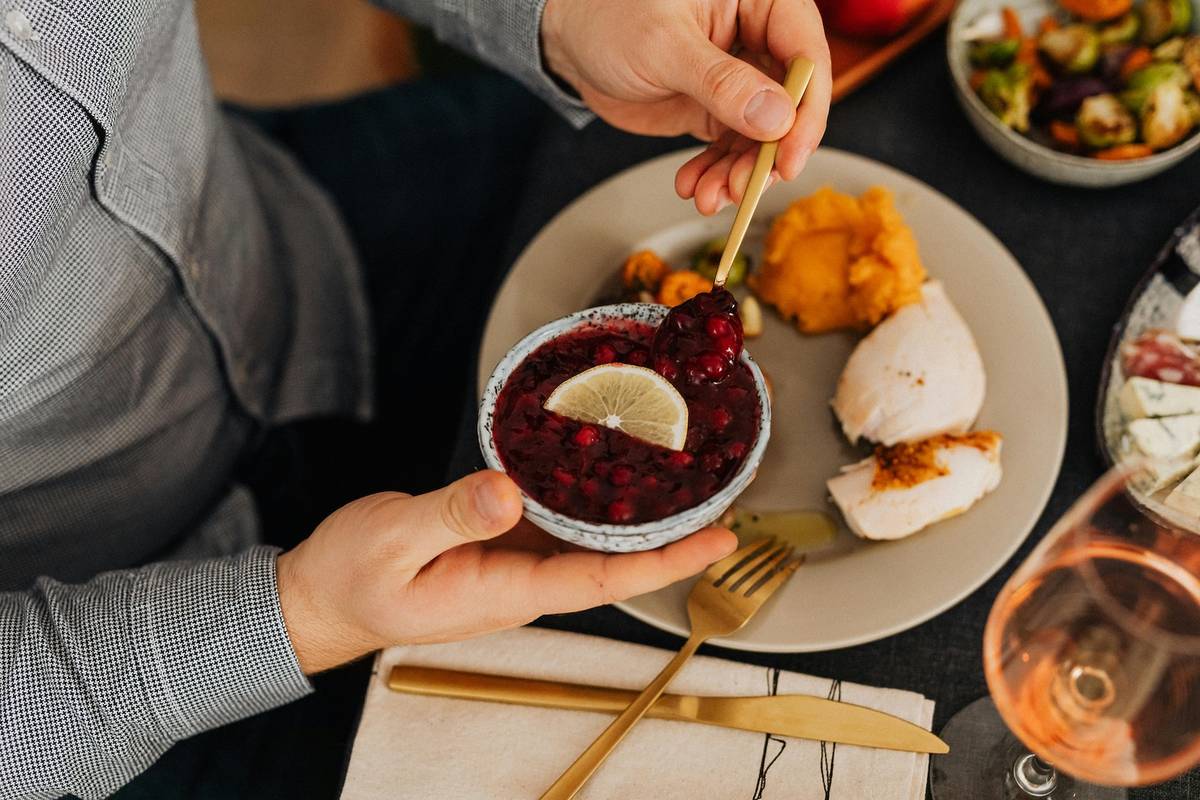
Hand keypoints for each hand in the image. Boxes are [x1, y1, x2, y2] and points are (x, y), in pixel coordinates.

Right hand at [275, 470, 736, 673]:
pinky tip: (607, 464)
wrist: (320, 597)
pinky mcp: (499, 542)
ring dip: (639, 513)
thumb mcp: (393, 541)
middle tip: (726, 494)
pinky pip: (558, 521)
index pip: (603, 579)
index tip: (719, 539)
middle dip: (672, 534)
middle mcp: (522, 581)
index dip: (666, 560)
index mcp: (505, 592)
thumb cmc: (350, 578)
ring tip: (688, 474)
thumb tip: (509, 488)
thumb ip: (450, 514)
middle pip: (614, 560)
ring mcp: (513, 563)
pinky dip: (589, 495)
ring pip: (590, 538)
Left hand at [541, 0, 831, 214]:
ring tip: (709, 195)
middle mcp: (757, 38)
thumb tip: (776, 117)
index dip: (806, 111)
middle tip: (743, 187)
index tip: (790, 156)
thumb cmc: (609, 17)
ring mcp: (739, 79)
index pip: (806, 55)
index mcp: (760, 1)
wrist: (569, 42)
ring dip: (739, 173)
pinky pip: (731, 149)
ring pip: (761, 135)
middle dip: (767, 154)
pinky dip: (716, 175)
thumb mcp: (664, 47)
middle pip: (790, 104)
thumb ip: (721, 82)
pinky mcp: (716, 110)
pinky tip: (694, 186)